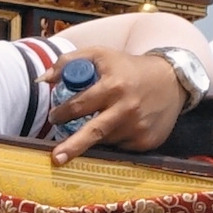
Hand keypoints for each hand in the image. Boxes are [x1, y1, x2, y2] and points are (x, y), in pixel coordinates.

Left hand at [44, 48, 195, 160]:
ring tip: (103, 120)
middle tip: (56, 157)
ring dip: (96, 136)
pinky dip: (115, 139)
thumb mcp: (100, 54)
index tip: (54, 117)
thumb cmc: (128, 67)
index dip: (63, 113)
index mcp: (114, 86)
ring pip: (106, 140)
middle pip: (93, 133)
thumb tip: (42, 80)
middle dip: (72, 147)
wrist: (170, 80)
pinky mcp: (147, 141)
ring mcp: (138, 127)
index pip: (80, 105)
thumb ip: (69, 62)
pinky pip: (121, 146)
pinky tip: (121, 126)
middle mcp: (127, 109)